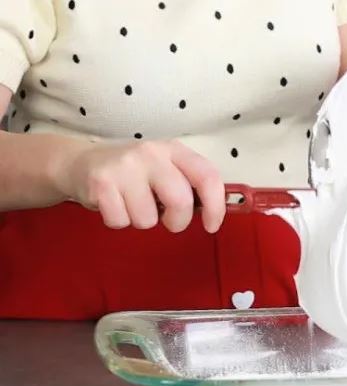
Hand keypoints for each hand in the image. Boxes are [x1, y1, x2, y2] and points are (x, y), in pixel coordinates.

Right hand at [57, 140, 225, 232]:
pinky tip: (114, 204)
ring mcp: (125, 167)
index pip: (207, 176)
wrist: (81, 163)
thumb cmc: (134, 173)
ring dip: (142, 220)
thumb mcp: (165, 168)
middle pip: (181, 201)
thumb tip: (213, 212)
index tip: (211, 225)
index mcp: (174, 150)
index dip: (215, 205)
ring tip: (131, 203)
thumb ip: (188, 184)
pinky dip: (119, 220)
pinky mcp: (100, 183)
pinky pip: (121, 221)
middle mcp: (151, 153)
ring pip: (148, 218)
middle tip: (166, 219)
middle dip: (177, 221)